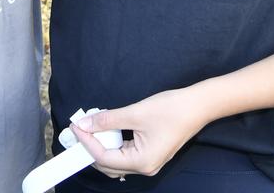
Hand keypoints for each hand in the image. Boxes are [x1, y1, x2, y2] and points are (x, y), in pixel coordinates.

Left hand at [69, 88, 210, 177]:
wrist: (198, 106)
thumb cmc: (170, 109)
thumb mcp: (135, 113)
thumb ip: (107, 120)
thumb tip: (84, 124)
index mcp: (141, 162)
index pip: (104, 157)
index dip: (87, 142)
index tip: (75, 127)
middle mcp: (145, 167)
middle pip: (109, 164)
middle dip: (91, 148)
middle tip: (79, 130)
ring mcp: (149, 161)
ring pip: (117, 159)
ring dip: (102, 145)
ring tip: (90, 128)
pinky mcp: (151, 152)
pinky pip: (126, 152)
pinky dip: (114, 142)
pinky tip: (107, 129)